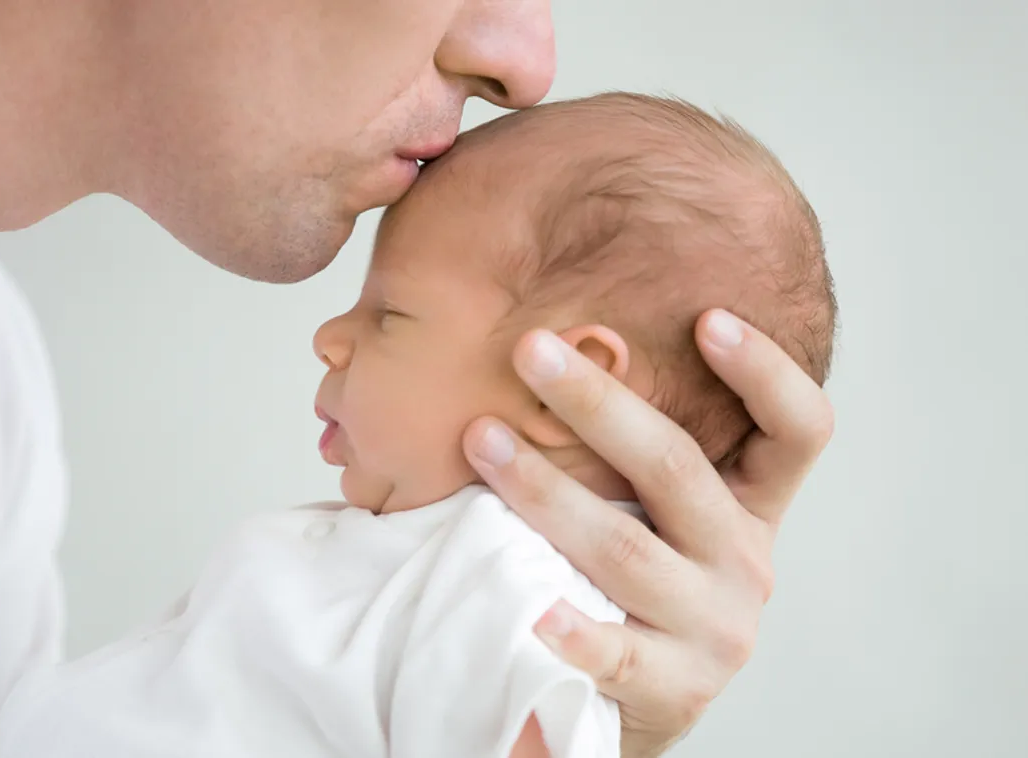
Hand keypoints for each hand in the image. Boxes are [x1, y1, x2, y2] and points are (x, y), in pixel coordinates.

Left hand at [461, 309, 833, 756]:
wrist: (629, 704)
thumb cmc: (628, 584)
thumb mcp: (653, 514)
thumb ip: (630, 451)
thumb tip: (547, 339)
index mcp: (750, 508)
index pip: (797, 432)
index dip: (766, 373)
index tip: (707, 317)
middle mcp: (744, 562)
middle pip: (679, 469)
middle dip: (598, 403)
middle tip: (530, 349)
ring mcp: (713, 630)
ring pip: (627, 548)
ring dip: (547, 491)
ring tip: (482, 441)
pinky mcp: (671, 689)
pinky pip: (616, 654)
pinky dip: (575, 631)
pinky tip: (533, 610)